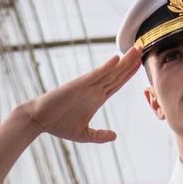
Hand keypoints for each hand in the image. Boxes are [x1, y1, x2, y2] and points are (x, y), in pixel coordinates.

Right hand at [22, 48, 141, 142]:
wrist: (39, 119)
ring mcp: (87, 86)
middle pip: (117, 74)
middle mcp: (94, 90)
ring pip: (110, 72)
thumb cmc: (59, 125)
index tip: (140, 64)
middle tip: (143, 47)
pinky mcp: (78, 85)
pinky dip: (106, 67)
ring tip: (135, 49)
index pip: (117, 83)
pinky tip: (116, 59)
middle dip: (130, 62)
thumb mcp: (83, 135)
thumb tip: (114, 136)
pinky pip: (95, 75)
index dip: (129, 74)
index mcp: (97, 98)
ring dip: (123, 61)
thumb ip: (99, 135)